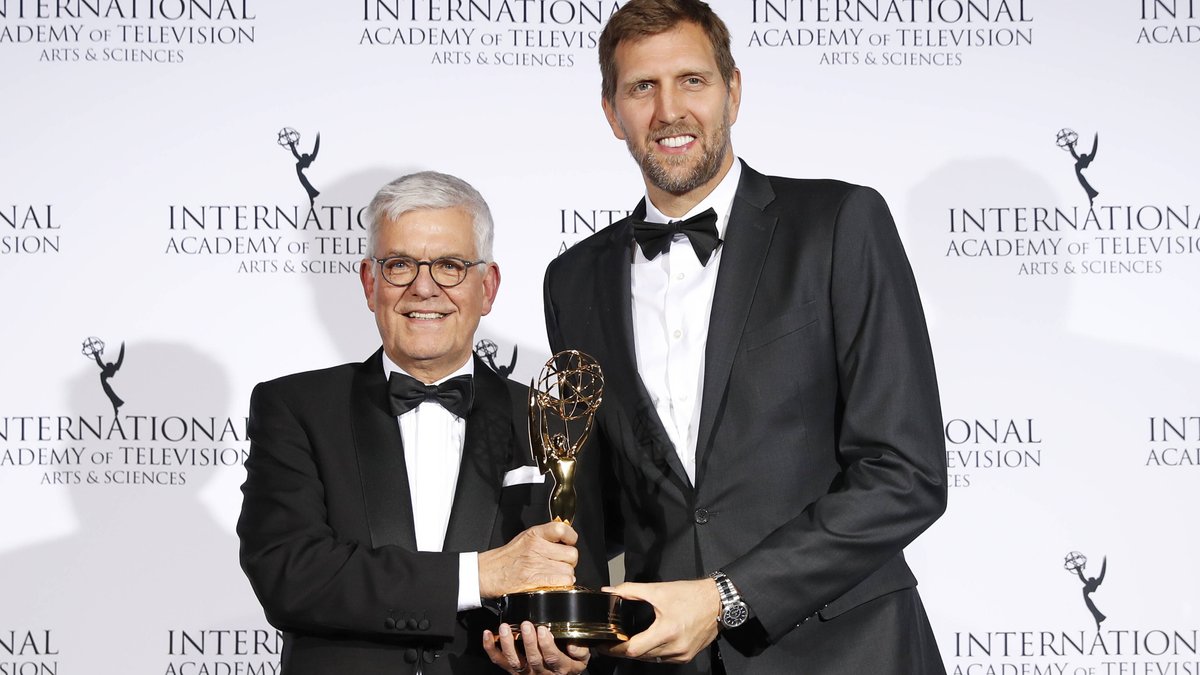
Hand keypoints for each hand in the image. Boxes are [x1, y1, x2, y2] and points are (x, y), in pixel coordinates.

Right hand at [479, 522, 578, 598]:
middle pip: (571, 554)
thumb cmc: (505, 559)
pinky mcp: (535, 580)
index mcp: (534, 534)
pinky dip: (562, 585)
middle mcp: (536, 547)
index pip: (562, 529)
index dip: (570, 537)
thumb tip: (564, 541)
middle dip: (568, 562)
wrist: (486, 573)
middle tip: (560, 564)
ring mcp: (536, 564)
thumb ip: (544, 537)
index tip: (569, 542)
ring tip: (555, 576)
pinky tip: (555, 584)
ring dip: (565, 576)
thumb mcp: (524, 539)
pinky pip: (562, 582)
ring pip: (569, 570)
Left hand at [483, 621, 590, 673]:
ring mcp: (525, 672)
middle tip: (526, 624)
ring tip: (505, 628)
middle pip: (533, 660)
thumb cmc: (569, 661)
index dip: (547, 645)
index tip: (543, 629)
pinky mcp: (513, 669)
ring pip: (514, 661)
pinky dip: (490, 647)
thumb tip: (573, 644)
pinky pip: (499, 660)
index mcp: (560, 668)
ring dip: (508, 644)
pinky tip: (488, 633)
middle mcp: (541, 672)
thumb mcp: (581, 658)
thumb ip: (581, 650)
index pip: (553, 658)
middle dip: (528, 642)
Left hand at [601, 579, 719, 663]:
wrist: (717, 601)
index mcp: (666, 631)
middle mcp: (675, 647)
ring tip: (629, 641)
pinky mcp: (687, 655)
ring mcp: (682, 654)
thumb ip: (631, 590)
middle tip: (613, 641)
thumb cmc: (691, 595)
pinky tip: (650, 641)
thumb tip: (611, 591)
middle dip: (624, 649)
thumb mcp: (658, 590)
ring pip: (652, 659)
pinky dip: (654, 652)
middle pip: (640, 656)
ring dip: (639, 651)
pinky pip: (664, 659)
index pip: (633, 649)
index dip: (615, 649)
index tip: (603, 645)